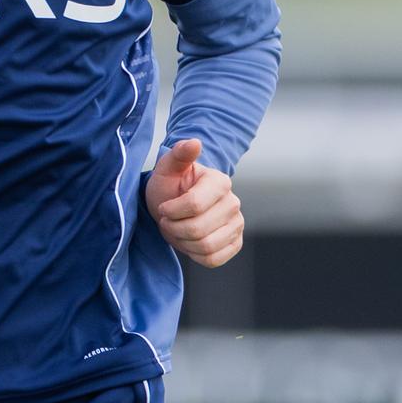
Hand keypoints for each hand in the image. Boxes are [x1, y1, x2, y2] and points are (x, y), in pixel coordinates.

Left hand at [144, 138, 243, 267]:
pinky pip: (214, 260)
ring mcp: (237, 224)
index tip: (164, 207)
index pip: (194, 205)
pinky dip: (195, 255)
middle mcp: (233, 202)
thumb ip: (178, 154)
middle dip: (174, 228)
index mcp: (219, 182)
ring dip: (183, 242)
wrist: (175, 204)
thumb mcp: (167, 169)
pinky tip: (189, 241)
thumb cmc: (170, 185)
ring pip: (205, 246)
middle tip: (167, 220)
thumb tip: (195, 143)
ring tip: (177, 229)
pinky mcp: (235, 242)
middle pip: (198, 229)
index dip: (171, 211)